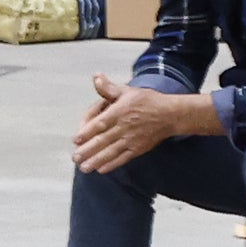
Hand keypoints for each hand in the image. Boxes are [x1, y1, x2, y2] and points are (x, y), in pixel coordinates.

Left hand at [73, 83, 217, 173]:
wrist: (171, 114)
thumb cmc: (147, 101)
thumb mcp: (127, 91)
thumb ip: (109, 88)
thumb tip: (96, 77)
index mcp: (120, 112)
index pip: (101, 123)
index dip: (87, 132)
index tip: (76, 140)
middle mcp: (124, 127)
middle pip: (104, 140)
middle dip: (88, 150)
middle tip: (75, 158)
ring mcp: (132, 139)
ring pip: (112, 151)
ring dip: (97, 160)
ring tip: (84, 168)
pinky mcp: (139, 148)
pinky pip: (124, 158)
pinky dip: (112, 164)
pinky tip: (101, 170)